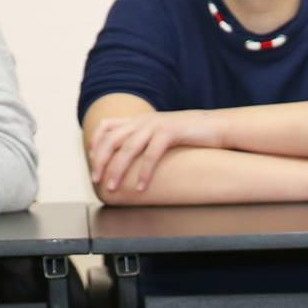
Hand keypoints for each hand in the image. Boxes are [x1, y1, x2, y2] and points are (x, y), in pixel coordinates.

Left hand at [86, 109, 221, 193]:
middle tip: (96, 180)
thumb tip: (130, 158)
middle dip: (100, 161)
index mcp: (139, 120)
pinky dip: (143, 173)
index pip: (107, 126)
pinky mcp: (170, 132)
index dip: (95, 143)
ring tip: (112, 188)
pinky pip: (151, 155)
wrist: (216, 126)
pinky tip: (140, 187)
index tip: (92, 161)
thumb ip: (144, 139)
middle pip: (112, 139)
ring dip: (117, 170)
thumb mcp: (161, 133)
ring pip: (128, 148)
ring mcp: (156, 125)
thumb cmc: (190, 135)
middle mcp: (144, 120)